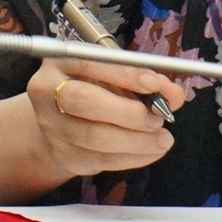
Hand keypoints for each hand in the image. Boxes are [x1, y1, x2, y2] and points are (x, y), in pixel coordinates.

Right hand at [34, 56, 182, 175]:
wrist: (61, 119)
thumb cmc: (95, 88)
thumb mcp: (117, 75)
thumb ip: (147, 80)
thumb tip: (173, 95)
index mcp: (61, 61)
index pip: (91, 64)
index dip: (124, 75)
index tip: (155, 84)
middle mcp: (47, 91)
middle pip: (82, 102)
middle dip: (127, 113)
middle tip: (158, 120)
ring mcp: (51, 126)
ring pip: (93, 137)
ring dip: (135, 141)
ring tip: (163, 139)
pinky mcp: (62, 154)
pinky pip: (100, 160)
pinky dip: (132, 158)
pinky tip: (151, 152)